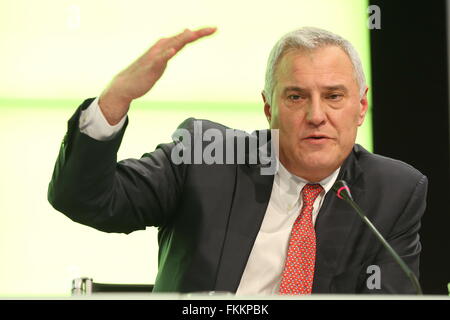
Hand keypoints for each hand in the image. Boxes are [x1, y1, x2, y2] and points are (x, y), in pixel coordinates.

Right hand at [99, 27, 216, 124]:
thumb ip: (174, 46)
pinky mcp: (150, 66)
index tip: (214, 29)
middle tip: (213, 28)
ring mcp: (155, 56)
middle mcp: (161, 47)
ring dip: (183, 39)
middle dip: (197, 33)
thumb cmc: (145, 72)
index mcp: (166, 46)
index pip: (185, 37)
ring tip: (194, 33)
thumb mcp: (163, 57)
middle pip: (182, 38)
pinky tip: (173, 50)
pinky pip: (159, 59)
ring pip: (172, 45)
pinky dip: (166, 54)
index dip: (199, 33)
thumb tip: (185, 34)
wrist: (126, 85)